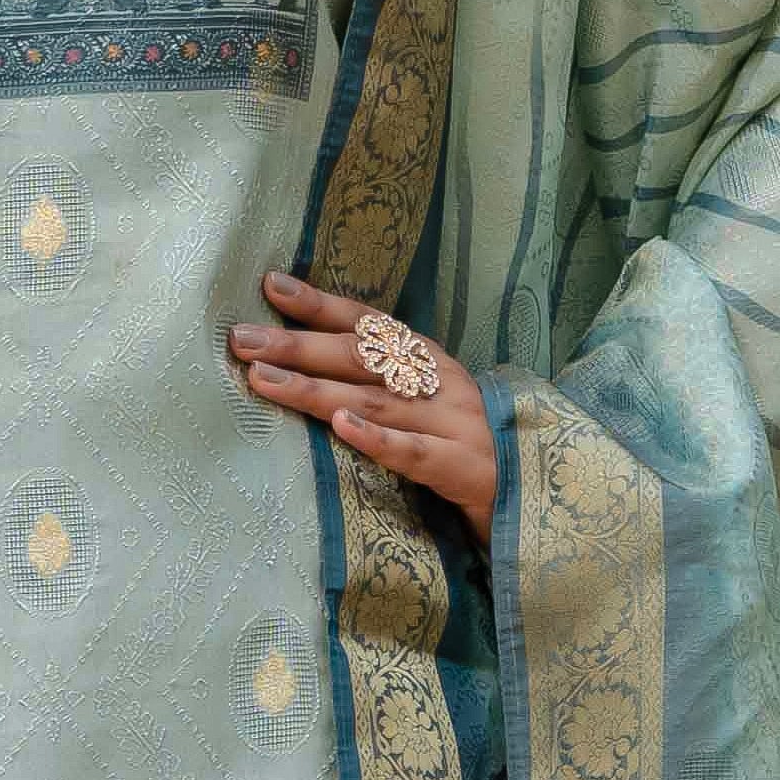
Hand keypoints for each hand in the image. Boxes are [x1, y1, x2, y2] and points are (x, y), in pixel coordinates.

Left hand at [229, 268, 498, 520]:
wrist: (537, 492)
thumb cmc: (466, 445)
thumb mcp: (429, 402)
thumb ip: (382, 380)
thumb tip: (307, 360)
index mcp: (430, 361)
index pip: (369, 324)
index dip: (320, 304)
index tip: (271, 286)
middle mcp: (439, 383)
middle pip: (362, 359)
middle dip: (298, 346)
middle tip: (242, 340)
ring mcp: (454, 424)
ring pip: (376, 401)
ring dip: (316, 390)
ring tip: (265, 379)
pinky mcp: (463, 470)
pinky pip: (415, 453)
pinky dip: (378, 438)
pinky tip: (343, 427)